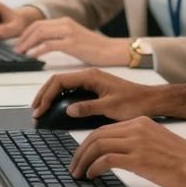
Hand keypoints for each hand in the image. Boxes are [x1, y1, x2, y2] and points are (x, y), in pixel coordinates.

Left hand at [13, 16, 129, 65]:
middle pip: (36, 27)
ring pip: (40, 33)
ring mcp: (68, 33)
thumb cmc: (95, 48)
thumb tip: (44, 43)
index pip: (39, 23)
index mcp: (65, 21)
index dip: (25, 32)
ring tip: (21, 53)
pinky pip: (49, 45)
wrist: (111, 50)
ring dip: (27, 43)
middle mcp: (65, 24)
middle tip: (16, 49)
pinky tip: (32, 56)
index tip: (19, 42)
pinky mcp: (72, 44)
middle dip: (23, 38)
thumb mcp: (75, 37)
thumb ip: (61, 36)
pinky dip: (37, 50)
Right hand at [31, 68, 158, 119]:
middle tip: (35, 111)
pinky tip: (56, 108)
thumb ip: (88, 107)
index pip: (60, 81)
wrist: (150, 101)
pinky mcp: (94, 88)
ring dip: (50, 96)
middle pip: (58, 81)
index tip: (39, 110)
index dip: (46, 95)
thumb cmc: (134, 102)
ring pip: (63, 84)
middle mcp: (89, 75)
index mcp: (91, 76)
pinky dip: (60, 98)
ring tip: (41, 110)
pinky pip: (72, 90)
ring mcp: (92, 81)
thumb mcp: (110, 107)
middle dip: (43, 95)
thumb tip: (68, 110)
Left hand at [70, 116, 185, 186]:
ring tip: (78, 172)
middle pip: (97, 135)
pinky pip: (107, 159)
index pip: (105, 129)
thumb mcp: (155, 141)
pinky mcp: (138, 157)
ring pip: (98, 145)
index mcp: (140, 122)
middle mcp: (136, 128)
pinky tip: (92, 175)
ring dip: (83, 160)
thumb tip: (118, 156)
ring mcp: (137, 142)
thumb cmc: (181, 157)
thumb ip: (137, 142)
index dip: (88, 143)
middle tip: (74, 165)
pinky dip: (94, 167)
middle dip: (80, 151)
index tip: (82, 155)